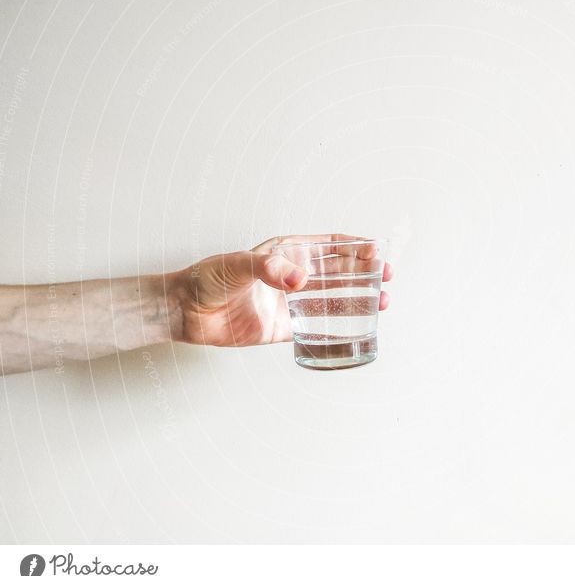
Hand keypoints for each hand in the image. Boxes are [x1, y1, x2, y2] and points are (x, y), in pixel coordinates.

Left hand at [169, 234, 392, 345]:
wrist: (187, 312)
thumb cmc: (208, 278)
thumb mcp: (240, 264)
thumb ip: (271, 268)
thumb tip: (301, 280)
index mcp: (287, 253)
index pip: (329, 246)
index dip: (355, 247)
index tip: (376, 251)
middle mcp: (293, 276)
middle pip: (339, 271)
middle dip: (366, 272)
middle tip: (387, 276)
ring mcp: (291, 303)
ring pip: (335, 299)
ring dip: (359, 299)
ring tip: (383, 302)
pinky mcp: (284, 329)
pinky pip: (317, 329)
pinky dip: (339, 328)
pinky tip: (357, 328)